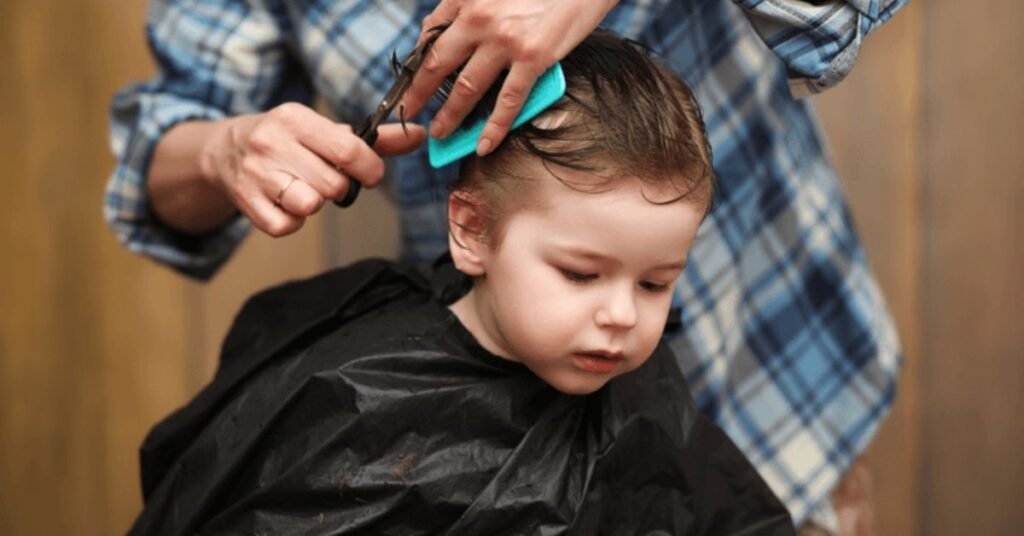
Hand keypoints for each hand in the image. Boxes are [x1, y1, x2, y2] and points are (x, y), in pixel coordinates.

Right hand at [199, 103, 424, 236]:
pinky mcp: (245, 202)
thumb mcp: (325, 130)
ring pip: (310, 205)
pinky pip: (287, 226)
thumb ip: (374, 138)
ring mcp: (255, 174)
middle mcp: (271, 142)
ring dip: (315, 203)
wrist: (225, 150)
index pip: (348, 149)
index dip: (369, 169)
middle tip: (325, 179)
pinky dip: (293, 222)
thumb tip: (420, 135)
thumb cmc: (289, 141)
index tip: (369, 175)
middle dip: (338, 187)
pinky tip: (288, 205)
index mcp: (295, 118)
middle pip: (332, 184)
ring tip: (305, 190)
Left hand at [400, 0, 616, 154]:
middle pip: (438, 64)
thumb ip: (471, 8)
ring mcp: (505, 41)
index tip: (407, 81)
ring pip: (467, 87)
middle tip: (408, 113)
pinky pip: (509, 100)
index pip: (430, 35)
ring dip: (450, 115)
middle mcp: (479, 19)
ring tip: (440, 133)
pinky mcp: (534, 58)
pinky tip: (484, 145)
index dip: (416, 62)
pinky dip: (495, 127)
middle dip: (418, 93)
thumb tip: (448, 34)